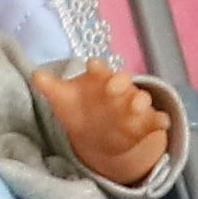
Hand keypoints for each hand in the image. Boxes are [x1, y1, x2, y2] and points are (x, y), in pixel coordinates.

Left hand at [40, 63, 172, 190]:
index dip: (96, 66)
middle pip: (122, 80)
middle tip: (113, 86)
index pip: (98, 68)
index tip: (92, 66)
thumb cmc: (79, 108)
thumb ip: (50, 86)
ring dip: (142, 100)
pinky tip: (163, 124)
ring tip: (138, 106)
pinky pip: (156, 119)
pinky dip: (161, 121)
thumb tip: (35, 75)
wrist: (97, 132)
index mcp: (99, 79)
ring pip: (142, 98)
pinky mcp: (145, 122)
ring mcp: (133, 105)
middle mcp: (119, 89)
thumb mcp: (63, 99)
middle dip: (119, 82)